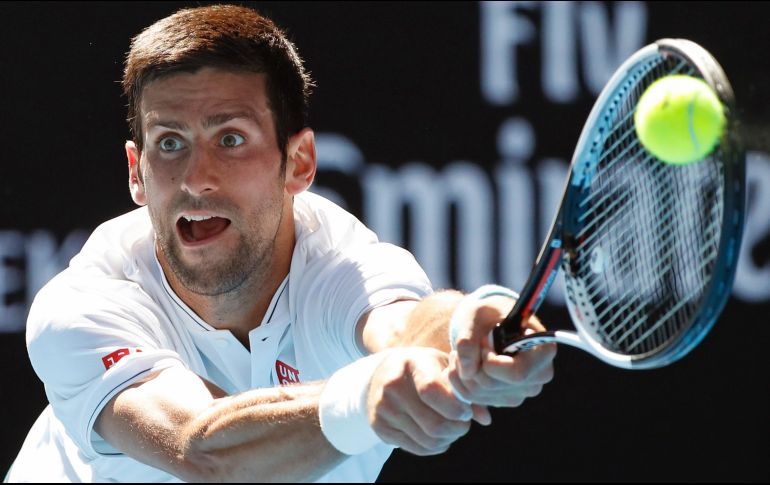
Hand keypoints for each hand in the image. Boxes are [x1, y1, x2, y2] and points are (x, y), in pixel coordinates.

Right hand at [366, 348, 482, 455]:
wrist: (382, 373)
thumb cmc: (422, 368)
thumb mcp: (442, 366)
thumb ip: (464, 388)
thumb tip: (485, 418)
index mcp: (412, 364)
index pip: (432, 391)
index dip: (455, 408)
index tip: (466, 411)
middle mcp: (392, 386)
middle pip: (433, 423)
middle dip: (457, 429)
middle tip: (464, 424)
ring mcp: (383, 408)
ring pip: (427, 439)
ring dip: (448, 440)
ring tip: (453, 429)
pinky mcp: (380, 427)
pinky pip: (416, 448)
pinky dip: (434, 447)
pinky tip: (439, 436)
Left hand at [449, 296, 555, 407]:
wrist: (491, 323)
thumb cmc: (489, 313)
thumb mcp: (477, 314)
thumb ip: (467, 337)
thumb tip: (467, 370)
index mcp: (543, 351)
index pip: (516, 373)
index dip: (490, 362)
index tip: (483, 342)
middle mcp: (538, 376)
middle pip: (491, 385)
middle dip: (469, 364)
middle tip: (466, 345)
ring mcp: (523, 391)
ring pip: (478, 394)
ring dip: (460, 372)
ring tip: (463, 352)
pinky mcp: (506, 399)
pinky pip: (474, 399)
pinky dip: (461, 382)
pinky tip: (464, 364)